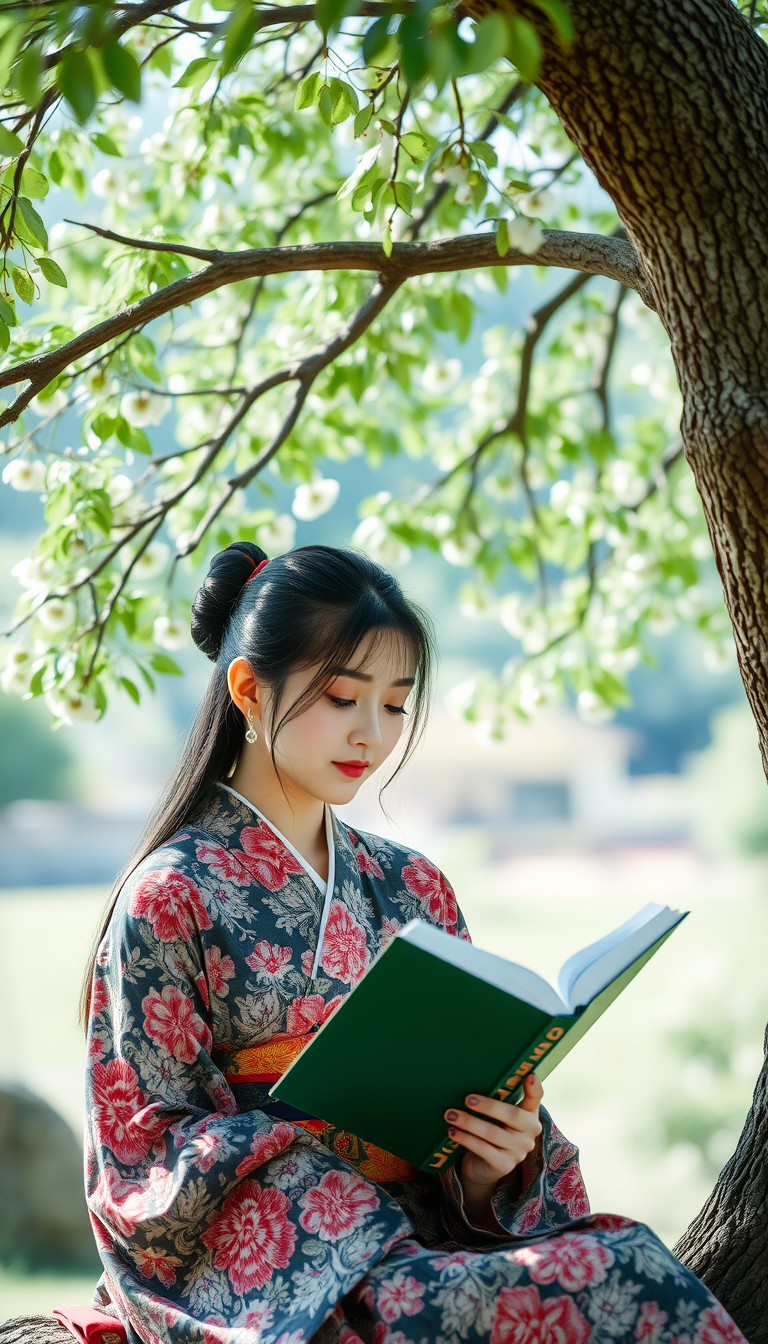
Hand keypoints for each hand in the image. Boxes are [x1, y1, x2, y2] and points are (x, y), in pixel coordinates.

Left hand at [445, 1074, 543, 1226]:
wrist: (484, 1166)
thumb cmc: (492, 1131)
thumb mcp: (498, 1115)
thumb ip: (498, 1099)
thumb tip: (476, 1076)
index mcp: (529, 1115)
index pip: (536, 1098)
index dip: (534, 1087)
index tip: (529, 1075)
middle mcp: (529, 1133)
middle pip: (512, 1115)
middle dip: (488, 1105)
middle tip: (467, 1099)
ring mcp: (519, 1151)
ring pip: (492, 1133)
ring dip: (468, 1122)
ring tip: (450, 1114)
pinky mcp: (504, 1165)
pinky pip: (482, 1149)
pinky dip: (465, 1139)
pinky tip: (452, 1132)